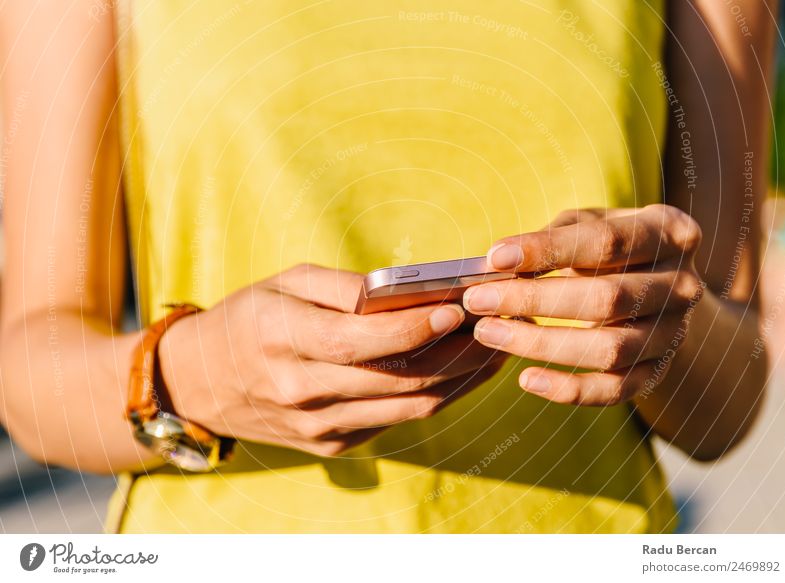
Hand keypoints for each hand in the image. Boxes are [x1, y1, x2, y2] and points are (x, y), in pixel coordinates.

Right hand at [158, 264, 505, 456]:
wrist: (200, 383)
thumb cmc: (246, 320)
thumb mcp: (284, 283)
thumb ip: (344, 287)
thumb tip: (407, 292)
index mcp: (286, 339)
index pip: (364, 341)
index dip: (418, 326)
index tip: (459, 307)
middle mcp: (303, 390)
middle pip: (399, 378)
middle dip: (458, 353)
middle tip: (496, 326)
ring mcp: (319, 426)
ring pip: (408, 406)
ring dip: (459, 381)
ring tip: (492, 350)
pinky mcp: (330, 445)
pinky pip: (394, 421)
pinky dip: (432, 397)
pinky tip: (458, 374)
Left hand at [463, 204, 704, 405]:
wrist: (654, 290)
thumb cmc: (607, 248)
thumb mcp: (587, 225)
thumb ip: (551, 238)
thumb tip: (498, 263)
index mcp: (669, 233)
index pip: (605, 241)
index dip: (546, 249)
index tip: (495, 257)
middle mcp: (682, 285)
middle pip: (607, 298)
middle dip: (534, 300)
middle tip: (478, 300)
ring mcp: (673, 333)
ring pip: (609, 349)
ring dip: (542, 344)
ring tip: (489, 334)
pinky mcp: (656, 372)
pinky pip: (614, 390)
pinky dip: (569, 390)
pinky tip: (526, 379)